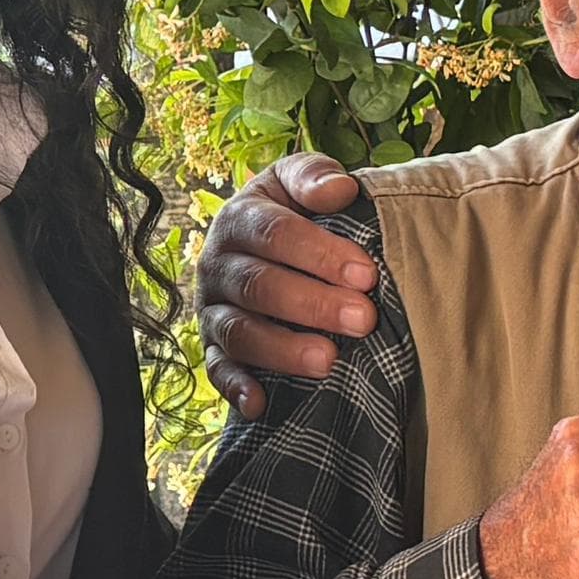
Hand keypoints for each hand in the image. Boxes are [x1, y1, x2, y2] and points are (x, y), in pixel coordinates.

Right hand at [196, 152, 381, 415]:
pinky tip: (261, 402)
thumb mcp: (299, 182)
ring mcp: (212, 309)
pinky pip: (216, 370)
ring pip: (238, 331)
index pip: (273, 233)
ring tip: (328, 361)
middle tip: (363, 320)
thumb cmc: (295, 212)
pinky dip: (236, 387)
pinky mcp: (213, 347)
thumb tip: (339, 189)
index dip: (318, 252)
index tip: (366, 274)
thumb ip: (314, 175)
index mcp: (239, 218)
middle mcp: (217, 264)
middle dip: (312, 303)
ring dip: (281, 348)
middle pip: (258, 285)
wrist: (264, 247)